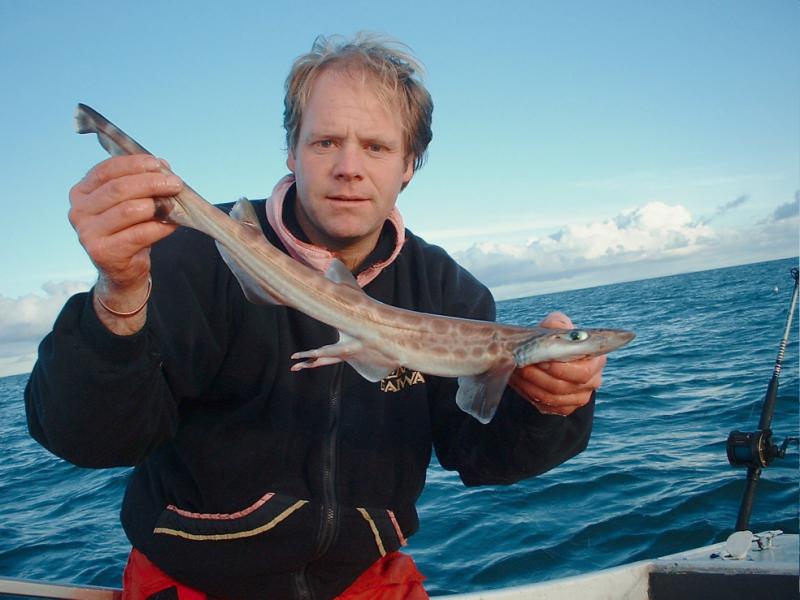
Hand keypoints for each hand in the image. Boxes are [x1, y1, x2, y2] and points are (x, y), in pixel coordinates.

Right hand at [68, 154, 182, 330]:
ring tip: (174, 203)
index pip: (106, 170)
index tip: (158, 163)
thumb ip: (140, 183)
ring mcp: (87, 233)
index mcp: (81, 193)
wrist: (122, 269)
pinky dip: (160, 227)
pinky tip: (173, 224)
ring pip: (129, 210)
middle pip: (119, 189)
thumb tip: (163, 166)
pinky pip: (139, 234)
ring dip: (157, 205)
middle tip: (174, 183)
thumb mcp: (128, 203)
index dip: (134, 164)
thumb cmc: (127, 230)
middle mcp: (78, 211)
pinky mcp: (102, 252)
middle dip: (151, 183)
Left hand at [509, 311, 604, 415]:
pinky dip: (529, 394)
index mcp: (596, 361)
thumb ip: (556, 323)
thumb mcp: (557, 326)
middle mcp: (592, 382)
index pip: (582, 372)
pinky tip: (519, 382)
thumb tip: (553, 326)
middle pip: (564, 387)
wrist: (549, 356)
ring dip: (530, 386)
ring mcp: (578, 397)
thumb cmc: (556, 340)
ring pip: (552, 398)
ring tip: (517, 372)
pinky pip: (546, 406)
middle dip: (540, 377)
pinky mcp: (564, 407)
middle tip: (523, 366)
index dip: (560, 369)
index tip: (541, 361)